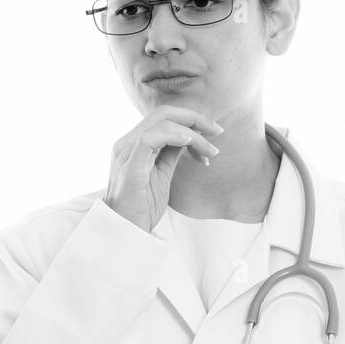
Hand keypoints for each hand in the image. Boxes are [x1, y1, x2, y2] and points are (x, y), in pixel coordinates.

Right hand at [104, 105, 222, 231]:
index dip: (191, 120)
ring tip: (209, 150)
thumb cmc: (142, 206)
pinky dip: (173, 136)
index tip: (213, 134)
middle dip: (196, 118)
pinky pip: (151, 138)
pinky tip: (190, 143)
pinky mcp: (129, 165)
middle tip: (218, 132)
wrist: (126, 230)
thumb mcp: (162, 174)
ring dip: (193, 132)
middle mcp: (126, 143)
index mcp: (133, 144)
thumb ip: (171, 153)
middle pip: (164, 113)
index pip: (163, 117)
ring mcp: (126, 152)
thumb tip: (189, 137)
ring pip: (161, 122)